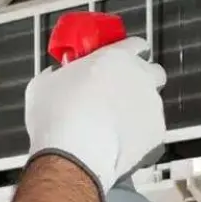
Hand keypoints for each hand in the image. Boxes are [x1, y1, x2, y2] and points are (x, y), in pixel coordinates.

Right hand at [23, 36, 167, 198]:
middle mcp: (140, 77)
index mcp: (116, 57)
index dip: (126, 53)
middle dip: (140, 80)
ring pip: (150, 104)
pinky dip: (137, 137)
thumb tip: (56, 76)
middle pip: (152, 72)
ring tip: (110, 126)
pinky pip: (150, 132)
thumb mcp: (44, 84)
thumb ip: (58, 73)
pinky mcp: (156, 134)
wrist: (73, 157)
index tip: (117, 62)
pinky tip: (116, 144)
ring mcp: (151, 106)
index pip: (135, 44)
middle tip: (117, 92)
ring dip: (136, 111)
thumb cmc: (57, 119)